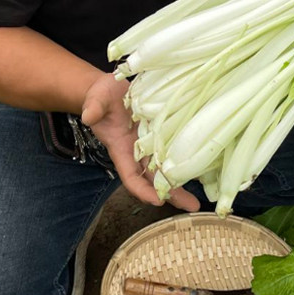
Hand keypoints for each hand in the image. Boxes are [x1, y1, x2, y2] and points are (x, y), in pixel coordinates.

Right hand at [81, 72, 199, 210]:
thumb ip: (93, 109)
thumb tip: (89, 116)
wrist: (109, 88)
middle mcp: (137, 150)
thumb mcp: (96, 100)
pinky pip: (174, 145)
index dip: (143, 190)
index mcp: (120, 148)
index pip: (131, 176)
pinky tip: (203, 162)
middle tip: (192, 206)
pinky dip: (186, 155)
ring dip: (182, 179)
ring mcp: (151, 141)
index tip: (158, 200)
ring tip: (201, 194)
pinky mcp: (162, 129)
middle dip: (171, 193)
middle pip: (155, 177)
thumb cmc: (100, 96)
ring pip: (167, 165)